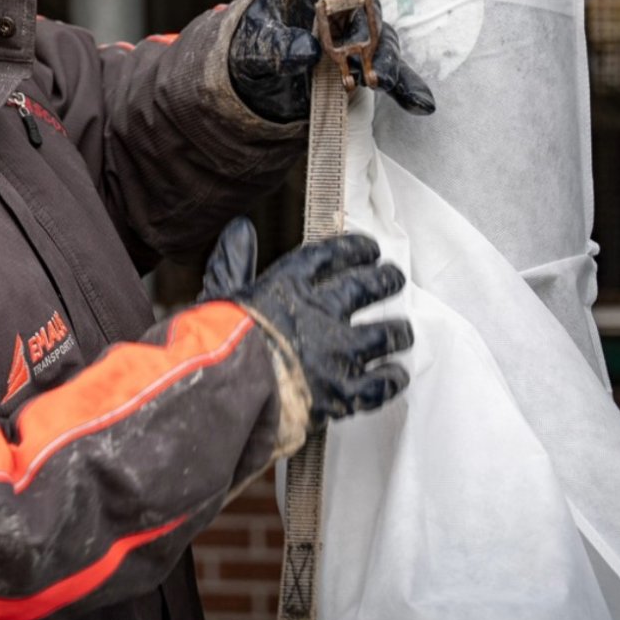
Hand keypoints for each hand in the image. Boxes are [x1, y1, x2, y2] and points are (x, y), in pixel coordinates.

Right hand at [202, 217, 411, 423]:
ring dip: (398, 331)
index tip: (370, 248)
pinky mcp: (344, 391)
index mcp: (290, 285)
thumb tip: (239, 227)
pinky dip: (392, 378)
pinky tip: (395, 375)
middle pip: (368, 287)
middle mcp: (321, 313)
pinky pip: (382, 383)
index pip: (332, 256)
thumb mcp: (222, 294)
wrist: (227, 390)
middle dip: (385, 280)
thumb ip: (234, 261)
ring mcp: (338, 353)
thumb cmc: (217, 343)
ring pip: (386, 334)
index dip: (355, 249)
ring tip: (403, 331)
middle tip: (394, 279)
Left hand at [228, 0, 435, 122]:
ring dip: (386, 63)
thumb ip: (275, 47)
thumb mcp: (252, 47)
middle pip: (364, 12)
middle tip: (368, 58)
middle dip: (370, 34)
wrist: (257, 75)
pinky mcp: (364, 68)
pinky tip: (420, 105)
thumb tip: (307, 50)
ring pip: (381, 44)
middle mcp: (341, 11)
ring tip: (381, 82)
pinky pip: (390, 75)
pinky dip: (406, 89)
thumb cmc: (255, 45)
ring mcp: (356, 40)